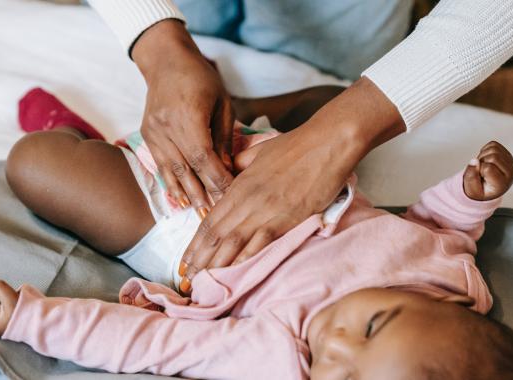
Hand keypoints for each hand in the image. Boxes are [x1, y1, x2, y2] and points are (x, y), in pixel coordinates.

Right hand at [133, 20, 234, 213]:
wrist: (165, 61)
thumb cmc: (201, 79)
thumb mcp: (222, 104)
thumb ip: (224, 138)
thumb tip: (227, 170)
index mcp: (188, 115)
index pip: (204, 157)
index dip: (217, 179)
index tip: (231, 196)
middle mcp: (166, 126)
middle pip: (187, 168)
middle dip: (204, 194)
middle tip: (217, 216)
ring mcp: (153, 132)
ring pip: (172, 171)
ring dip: (187, 195)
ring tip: (200, 216)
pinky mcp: (147, 135)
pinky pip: (160, 165)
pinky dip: (171, 184)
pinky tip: (180, 201)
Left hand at [178, 78, 404, 292]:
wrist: (327, 143)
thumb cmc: (296, 145)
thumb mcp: (258, 152)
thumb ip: (239, 166)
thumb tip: (227, 173)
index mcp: (239, 185)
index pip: (209, 221)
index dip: (194, 244)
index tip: (184, 261)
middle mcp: (247, 200)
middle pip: (215, 236)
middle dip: (199, 260)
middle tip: (186, 280)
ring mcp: (266, 211)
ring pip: (232, 243)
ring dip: (215, 265)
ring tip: (201, 284)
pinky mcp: (287, 219)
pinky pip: (260, 243)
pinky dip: (245, 260)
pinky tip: (234, 275)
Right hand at [463, 141, 512, 200]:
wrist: (487, 187)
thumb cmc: (480, 190)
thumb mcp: (471, 190)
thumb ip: (471, 177)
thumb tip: (475, 160)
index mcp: (502, 183)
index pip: (488, 168)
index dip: (479, 170)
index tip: (479, 177)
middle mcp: (510, 172)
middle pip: (493, 157)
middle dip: (481, 161)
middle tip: (479, 170)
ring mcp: (510, 162)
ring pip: (494, 149)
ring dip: (482, 155)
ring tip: (482, 165)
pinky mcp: (507, 154)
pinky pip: (493, 144)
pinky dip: (485, 150)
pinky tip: (485, 160)